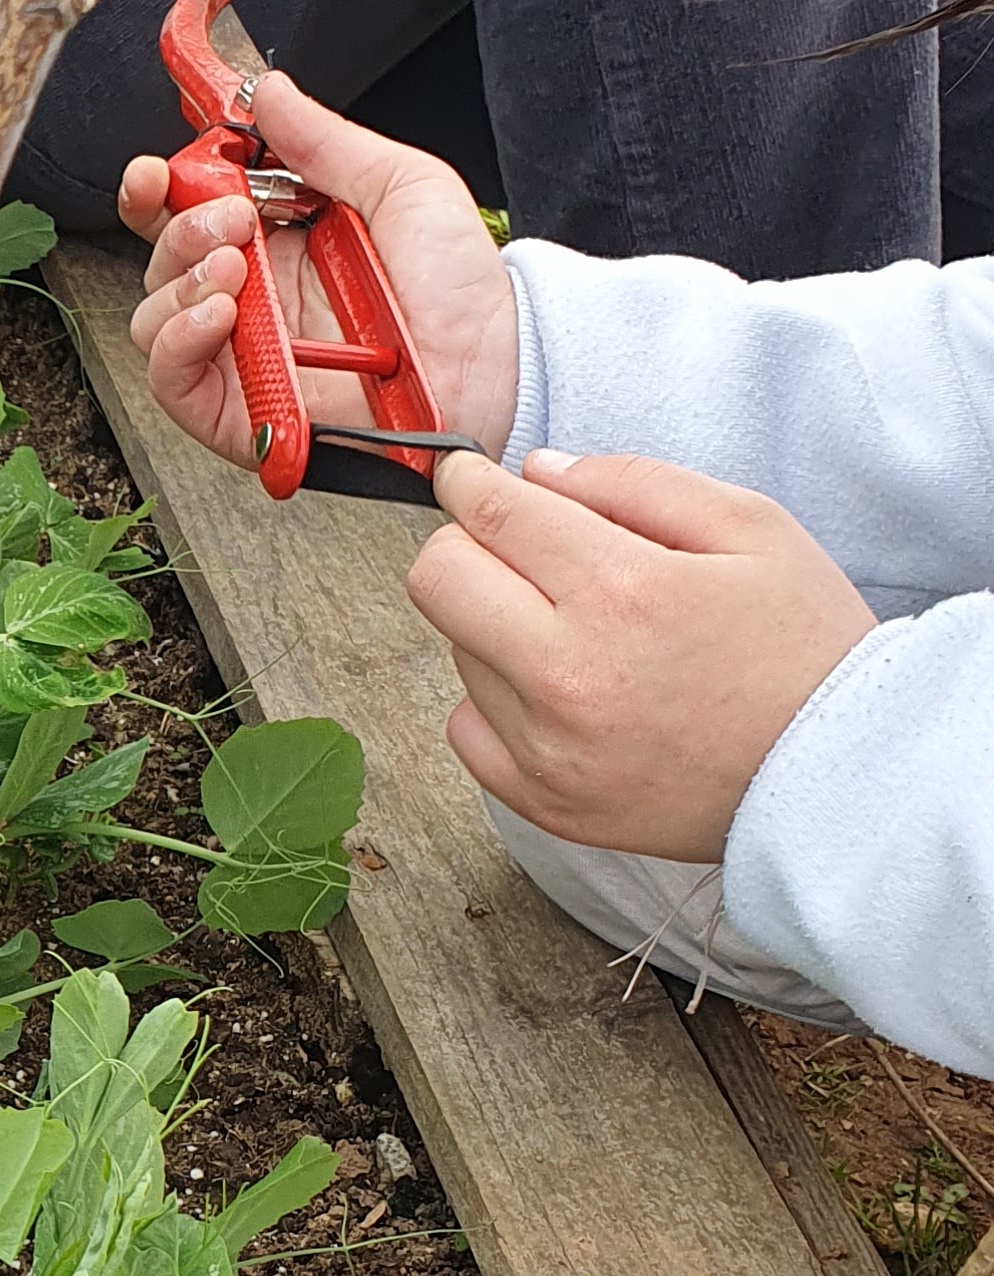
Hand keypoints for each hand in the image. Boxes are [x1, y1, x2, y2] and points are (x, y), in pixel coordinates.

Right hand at [117, 67, 521, 470]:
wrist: (496, 370)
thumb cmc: (463, 294)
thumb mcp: (405, 187)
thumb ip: (328, 140)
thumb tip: (269, 93)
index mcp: (284, 242)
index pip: (192, 211)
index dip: (160, 187)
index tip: (158, 170)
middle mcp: (256, 298)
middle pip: (164, 258)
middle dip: (179, 226)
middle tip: (231, 218)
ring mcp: (245, 354)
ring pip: (154, 316)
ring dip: (179, 280)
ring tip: (233, 268)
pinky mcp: (242, 410)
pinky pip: (171, 378)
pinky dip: (178, 339)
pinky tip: (220, 313)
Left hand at [409, 447, 875, 860]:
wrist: (838, 776)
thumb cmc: (804, 648)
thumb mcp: (750, 527)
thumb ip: (633, 482)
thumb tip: (537, 472)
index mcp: (622, 593)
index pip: (490, 514)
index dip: (468, 482)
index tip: (468, 476)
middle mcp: (569, 676)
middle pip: (437, 580)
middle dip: (468, 545)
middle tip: (519, 547)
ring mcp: (548, 749)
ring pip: (455, 650)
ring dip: (498, 625)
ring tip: (584, 633)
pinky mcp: (543, 803)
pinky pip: (467, 727)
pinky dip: (497, 701)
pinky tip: (562, 691)